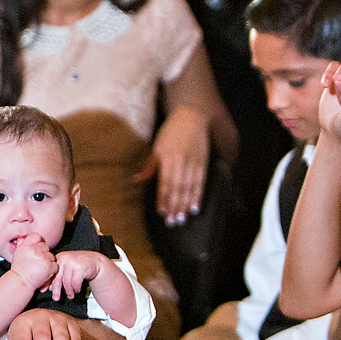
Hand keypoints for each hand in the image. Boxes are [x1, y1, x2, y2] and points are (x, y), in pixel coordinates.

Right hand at [9, 236, 56, 290]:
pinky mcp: (49, 266)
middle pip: (45, 246)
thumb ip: (22, 244)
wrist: (21, 281)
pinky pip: (55, 265)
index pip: (36, 236)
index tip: (37, 248)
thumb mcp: (17, 253)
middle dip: (43, 253)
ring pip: (51, 256)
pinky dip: (52, 269)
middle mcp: (34, 250)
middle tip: (38, 261)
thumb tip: (24, 237)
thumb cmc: (19, 270)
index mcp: (26, 245)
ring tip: (40, 267)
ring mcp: (42, 257)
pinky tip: (45, 272)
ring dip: (48, 262)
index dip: (38, 242)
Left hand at [48, 250, 102, 300]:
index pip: (51, 272)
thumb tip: (49, 288)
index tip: (44, 291)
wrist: (94, 261)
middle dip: (56, 290)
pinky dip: (76, 288)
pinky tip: (77, 290)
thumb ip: (58, 275)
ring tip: (70, 295)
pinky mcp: (80, 268)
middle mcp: (64, 258)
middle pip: (57, 278)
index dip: (47, 283)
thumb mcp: (66, 268)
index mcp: (59, 258)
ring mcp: (72, 263)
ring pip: (67, 282)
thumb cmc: (79, 266)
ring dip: (68, 291)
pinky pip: (75, 283)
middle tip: (56, 298)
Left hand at [138, 105, 208, 224]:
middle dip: (175, 206)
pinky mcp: (203, 163)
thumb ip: (150, 166)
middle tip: (172, 222)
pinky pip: (200, 182)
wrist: (192, 118)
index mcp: (167, 156)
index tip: (162, 211)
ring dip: (186, 205)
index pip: (165, 181)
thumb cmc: (170, 132)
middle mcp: (181, 160)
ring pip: (189, 187)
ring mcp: (193, 162)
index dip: (164, 197)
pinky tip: (195, 208)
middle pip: (178, 188)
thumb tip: (137, 180)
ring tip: (182, 218)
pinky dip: (198, 196)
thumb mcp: (156, 147)